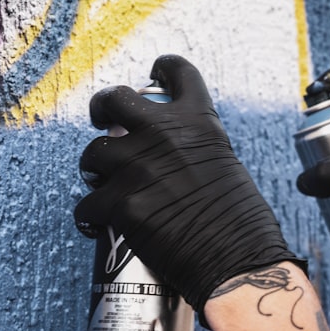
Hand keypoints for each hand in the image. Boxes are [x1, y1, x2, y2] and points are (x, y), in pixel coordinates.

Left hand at [74, 54, 303, 313]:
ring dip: (94, 169)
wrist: (237, 262)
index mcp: (199, 121)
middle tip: (102, 121)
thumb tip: (175, 157)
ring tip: (102, 185)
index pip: (177, 72)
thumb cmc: (242, 223)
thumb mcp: (226, 166)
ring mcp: (139, 168)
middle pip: (113, 99)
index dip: (163, 68)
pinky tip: (95, 225)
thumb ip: (196, 149)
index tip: (155, 73)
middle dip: (101, 107)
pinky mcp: (121, 204)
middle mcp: (165, 135)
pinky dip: (89, 215)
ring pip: (92, 154)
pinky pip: (87, 204)